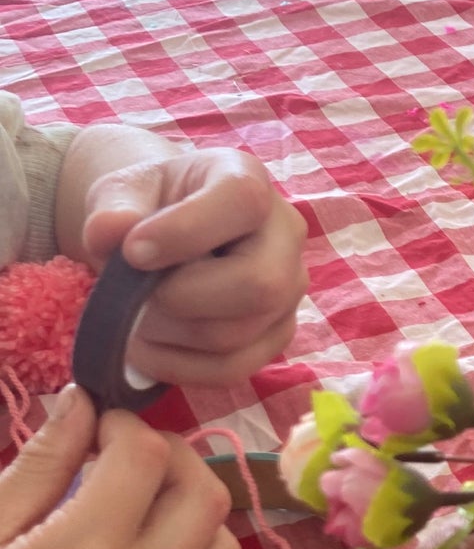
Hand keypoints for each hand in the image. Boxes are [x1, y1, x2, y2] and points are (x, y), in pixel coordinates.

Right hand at [0, 389, 240, 548]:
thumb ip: (39, 467)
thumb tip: (81, 402)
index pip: (147, 456)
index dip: (123, 425)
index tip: (95, 428)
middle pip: (207, 493)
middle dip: (172, 457)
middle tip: (125, 456)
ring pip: (223, 547)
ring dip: (191, 512)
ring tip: (138, 507)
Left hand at [80, 148, 306, 385]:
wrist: (168, 232)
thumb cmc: (151, 207)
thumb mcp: (123, 191)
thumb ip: (113, 206)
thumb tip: (109, 232)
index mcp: (248, 180)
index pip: (242, 202)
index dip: (186, 232)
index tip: (132, 252)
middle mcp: (285, 235)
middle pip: (260, 284)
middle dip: (181, 299)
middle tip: (135, 296)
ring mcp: (289, 290)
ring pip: (238, 334)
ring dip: (170, 335)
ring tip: (131, 319)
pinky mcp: (276, 334)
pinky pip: (233, 368)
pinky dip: (178, 367)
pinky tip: (146, 348)